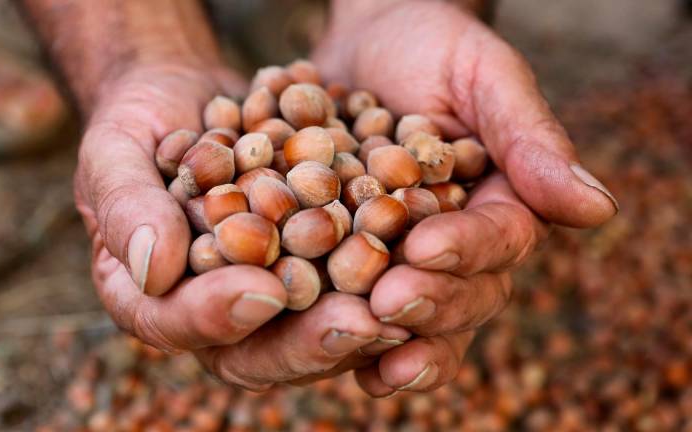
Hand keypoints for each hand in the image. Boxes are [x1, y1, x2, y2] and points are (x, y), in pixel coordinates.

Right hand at [76, 61, 384, 390]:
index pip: (177, 323)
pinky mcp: (307, 265)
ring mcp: (264, 290)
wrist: (188, 95)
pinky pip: (342, 281)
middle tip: (360, 322)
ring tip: (403, 302)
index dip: (218, 315)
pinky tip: (420, 261)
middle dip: (308, 339)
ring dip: (359, 320)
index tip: (262, 290)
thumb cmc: (138, 122)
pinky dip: (380, 275)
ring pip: (310, 328)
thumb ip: (125, 209)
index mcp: (150, 296)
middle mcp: (210, 308)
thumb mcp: (114, 152)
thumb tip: (153, 269)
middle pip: (257, 348)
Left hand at [313, 0, 617, 395]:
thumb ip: (529, 137)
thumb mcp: (482, 76)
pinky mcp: (355, 266)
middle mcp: (459, 248)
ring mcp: (406, 263)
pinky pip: (356, 310)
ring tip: (367, 360)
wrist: (361, 48)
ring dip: (393, 344)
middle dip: (427, 304)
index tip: (426, 249)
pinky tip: (325, 354)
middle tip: (387, 304)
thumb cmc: (430, 47)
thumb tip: (599, 209)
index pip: (497, 240)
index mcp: (501, 207)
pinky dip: (346, 339)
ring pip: (416, 320)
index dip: (465, 249)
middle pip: (461, 295)